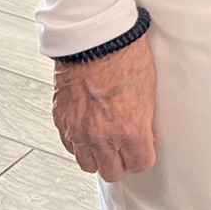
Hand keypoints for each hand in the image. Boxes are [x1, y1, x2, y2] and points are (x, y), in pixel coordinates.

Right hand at [53, 36, 157, 180]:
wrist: (94, 36)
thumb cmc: (125, 55)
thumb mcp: (148, 90)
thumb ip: (143, 121)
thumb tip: (142, 135)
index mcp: (131, 130)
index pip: (141, 164)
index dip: (143, 154)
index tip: (143, 147)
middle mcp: (103, 137)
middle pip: (113, 172)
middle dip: (121, 160)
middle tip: (124, 146)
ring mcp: (79, 130)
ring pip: (88, 164)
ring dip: (97, 155)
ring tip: (104, 138)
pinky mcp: (62, 120)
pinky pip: (70, 146)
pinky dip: (79, 141)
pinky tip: (87, 128)